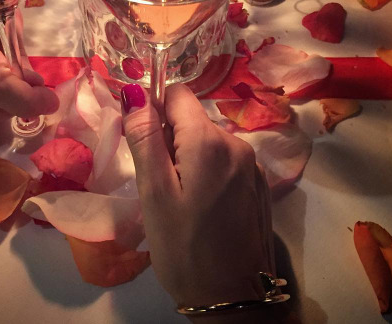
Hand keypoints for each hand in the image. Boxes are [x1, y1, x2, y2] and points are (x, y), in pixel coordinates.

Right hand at [121, 83, 273, 308]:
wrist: (234, 300)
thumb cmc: (184, 247)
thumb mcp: (154, 192)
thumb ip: (144, 137)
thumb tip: (134, 92)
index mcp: (210, 141)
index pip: (177, 94)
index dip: (154, 110)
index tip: (144, 145)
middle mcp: (237, 143)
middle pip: (192, 118)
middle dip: (169, 138)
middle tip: (158, 183)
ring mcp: (251, 164)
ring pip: (206, 140)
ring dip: (187, 156)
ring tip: (178, 199)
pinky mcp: (257, 183)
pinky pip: (223, 160)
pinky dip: (206, 170)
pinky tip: (201, 205)